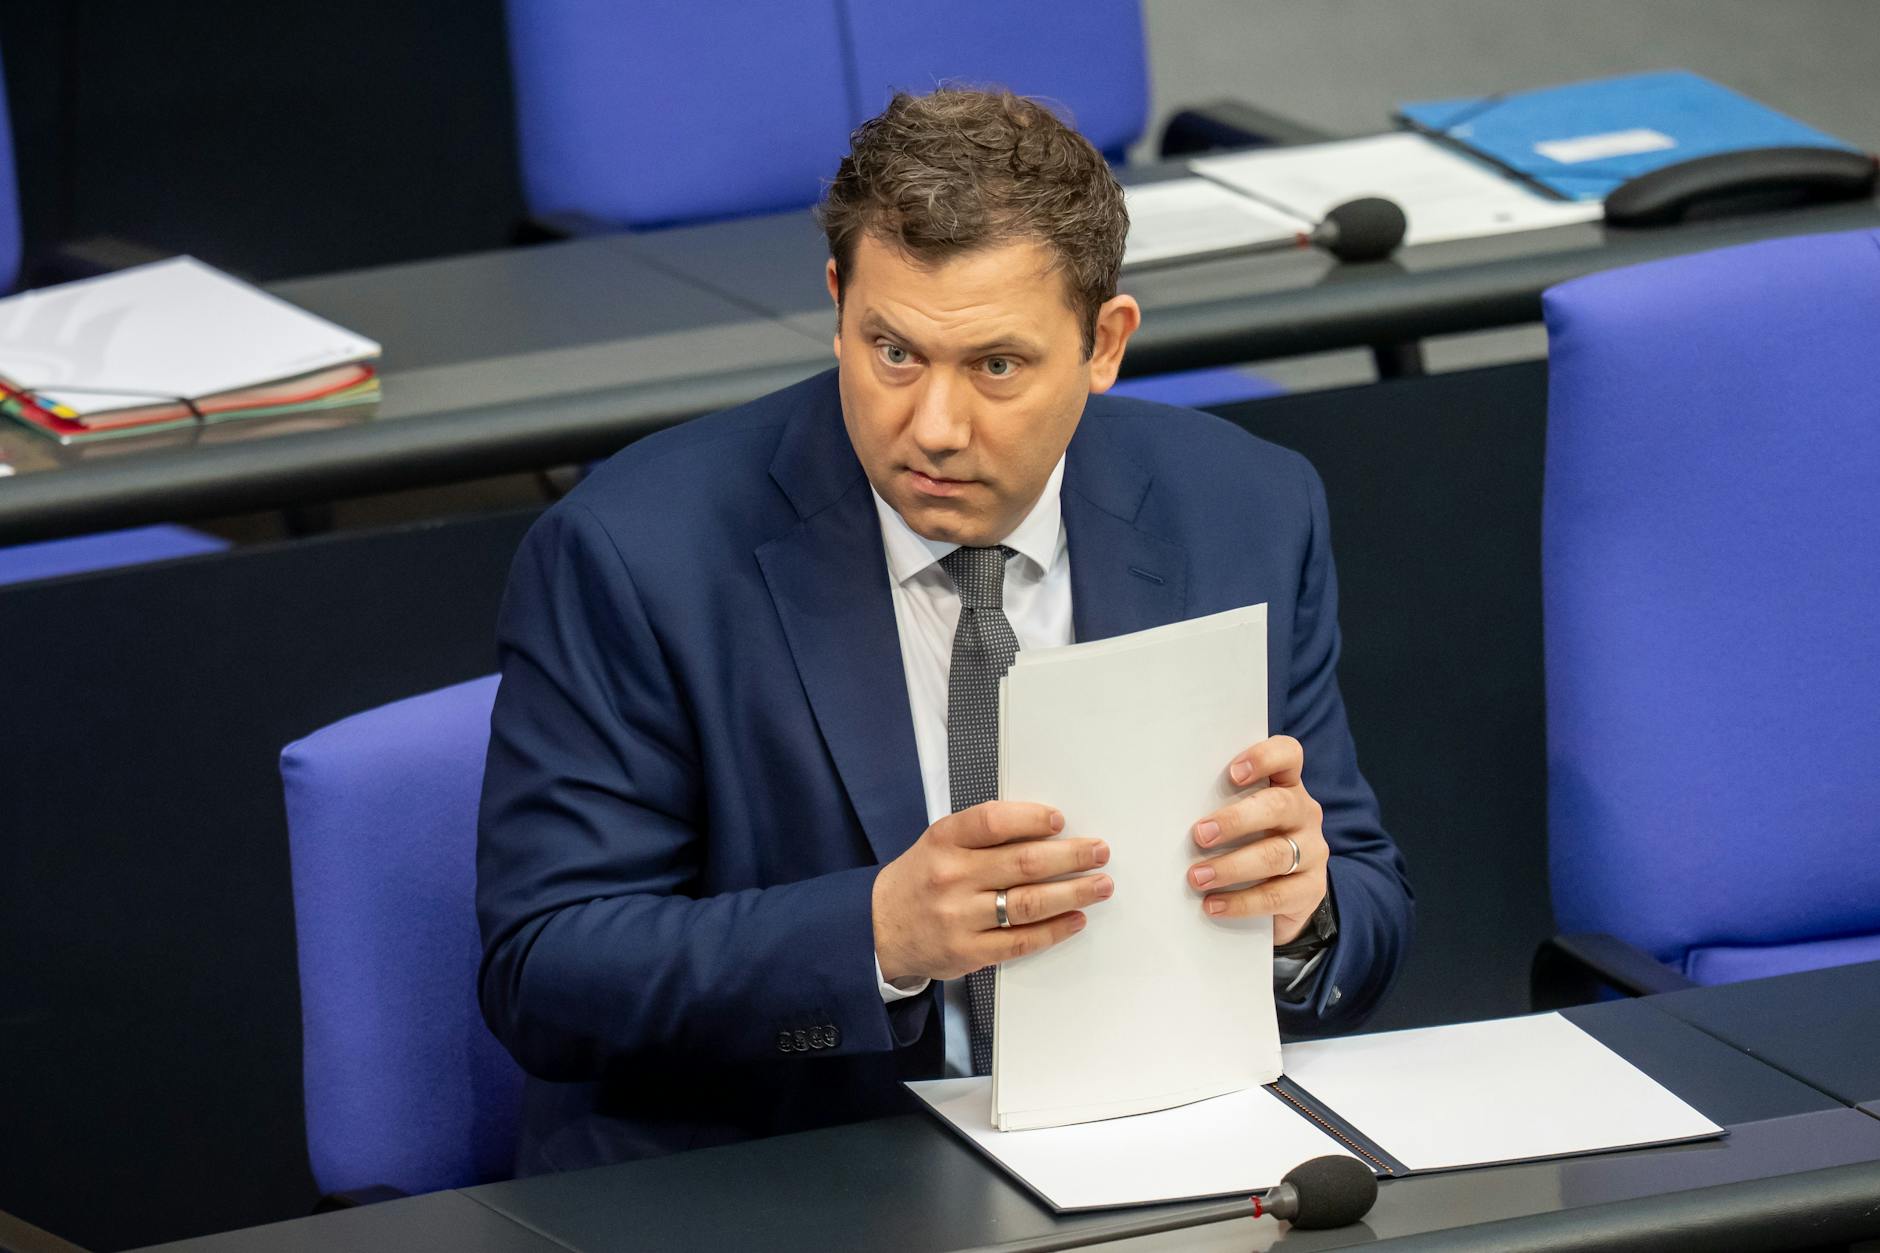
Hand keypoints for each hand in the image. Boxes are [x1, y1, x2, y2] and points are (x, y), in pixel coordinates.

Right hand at [873, 801, 1111, 983]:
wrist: (878, 928)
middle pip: (1023, 863)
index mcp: (944, 841)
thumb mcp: (939, 843)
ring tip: (1100, 885)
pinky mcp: (969, 952)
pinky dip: (1055, 929)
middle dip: (1070, 856)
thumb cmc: (921, 879)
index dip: (1031, 819)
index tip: (1060, 820)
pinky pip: (1022, 941)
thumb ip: (983, 835)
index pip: (992, 822)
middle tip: (1099, 851)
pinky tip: (1076, 918)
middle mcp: (952, 877)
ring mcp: (960, 917)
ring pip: (1029, 903)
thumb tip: (1045, 830)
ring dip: (1073, 893)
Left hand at [1187, 736, 1326, 944]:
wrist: (1286, 898)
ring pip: (1276, 854)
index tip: (1232, 773)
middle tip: (1199, 835)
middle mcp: (1303, 813)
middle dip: (1235, 821)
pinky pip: (1276, 895)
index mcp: (1285, 785)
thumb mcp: (1241, 821)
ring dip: (1231, 866)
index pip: (1287, 755)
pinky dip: (1241, 902)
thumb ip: (1218, 808)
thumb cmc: (1249, 844)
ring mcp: (1313, 851)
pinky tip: (1213, 905)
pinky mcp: (1311, 889)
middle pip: (1277, 806)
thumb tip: (1166, 814)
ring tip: (1197, 877)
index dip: (1264, 758)